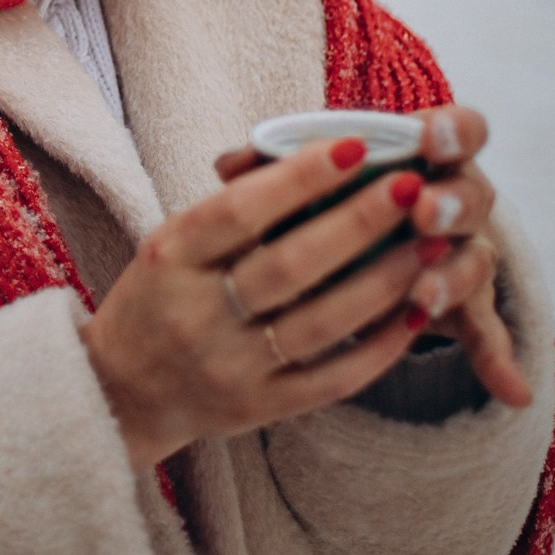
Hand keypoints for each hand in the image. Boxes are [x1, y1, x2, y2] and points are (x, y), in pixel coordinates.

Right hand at [81, 110, 525, 471]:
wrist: (123, 391)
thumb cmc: (159, 296)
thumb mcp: (172, 243)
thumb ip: (235, 209)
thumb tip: (319, 157)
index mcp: (170, 256)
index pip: (240, 210)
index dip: (300, 178)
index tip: (356, 146)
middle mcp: (197, 313)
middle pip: (290, 265)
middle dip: (359, 222)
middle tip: (413, 187)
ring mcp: (230, 367)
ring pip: (323, 323)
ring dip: (386, 281)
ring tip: (431, 243)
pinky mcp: (260, 409)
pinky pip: (334, 378)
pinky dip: (381, 345)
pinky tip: (417, 310)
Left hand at [217, 105, 532, 413]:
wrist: (364, 233)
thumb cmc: (324, 193)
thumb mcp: (300, 174)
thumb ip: (272, 163)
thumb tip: (227, 166)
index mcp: (425, 151)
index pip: (461, 128)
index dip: (450, 131)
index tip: (427, 137)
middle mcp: (454, 196)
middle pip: (474, 195)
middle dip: (450, 202)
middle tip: (423, 210)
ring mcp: (464, 250)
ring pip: (477, 260)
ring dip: (454, 277)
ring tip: (423, 296)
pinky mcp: (466, 304)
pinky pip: (486, 331)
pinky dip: (497, 360)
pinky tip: (509, 388)